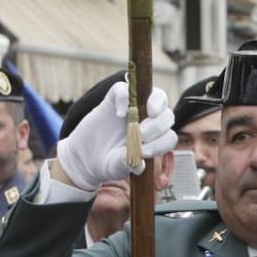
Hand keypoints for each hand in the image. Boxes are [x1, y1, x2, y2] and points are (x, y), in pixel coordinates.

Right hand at [57, 84, 175, 190]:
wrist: (87, 157)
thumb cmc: (110, 162)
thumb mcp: (119, 167)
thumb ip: (130, 164)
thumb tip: (141, 163)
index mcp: (155, 139)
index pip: (169, 137)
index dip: (162, 142)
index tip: (146, 151)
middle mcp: (149, 121)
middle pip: (167, 115)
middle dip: (158, 126)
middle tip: (143, 135)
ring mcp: (134, 108)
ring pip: (157, 95)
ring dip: (156, 103)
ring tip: (146, 115)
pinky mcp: (115, 99)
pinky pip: (124, 89)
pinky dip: (125, 98)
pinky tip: (119, 114)